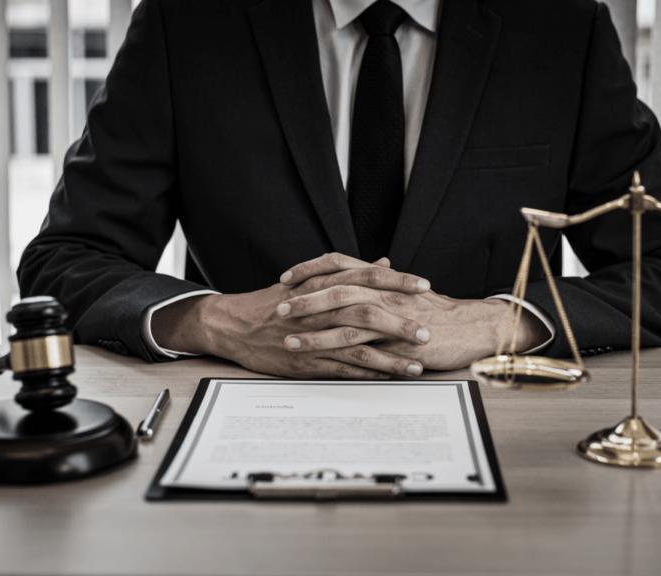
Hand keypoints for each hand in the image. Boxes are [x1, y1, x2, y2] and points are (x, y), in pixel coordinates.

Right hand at [152, 253, 432, 378]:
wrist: (234, 324)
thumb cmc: (276, 301)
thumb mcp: (311, 278)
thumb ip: (351, 271)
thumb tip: (385, 261)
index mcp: (323, 283)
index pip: (367, 277)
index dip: (397, 281)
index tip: (425, 286)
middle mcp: (321, 308)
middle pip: (367, 312)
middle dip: (399, 323)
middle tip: (426, 331)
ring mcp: (314, 336)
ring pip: (358, 346)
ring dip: (389, 358)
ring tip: (416, 366)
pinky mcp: (306, 361)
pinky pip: (340, 369)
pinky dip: (365, 374)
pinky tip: (386, 380)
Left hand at [276, 259, 549, 370]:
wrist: (471, 326)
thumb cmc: (438, 311)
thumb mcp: (405, 293)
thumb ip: (381, 284)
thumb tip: (360, 278)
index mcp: (381, 278)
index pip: (338, 264)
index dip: (310, 269)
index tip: (286, 278)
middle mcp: (382, 291)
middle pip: (335, 288)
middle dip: (304, 298)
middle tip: (278, 307)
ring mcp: (389, 313)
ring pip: (343, 317)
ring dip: (313, 329)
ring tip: (288, 338)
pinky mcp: (395, 338)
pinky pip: (360, 344)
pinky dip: (335, 350)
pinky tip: (317, 360)